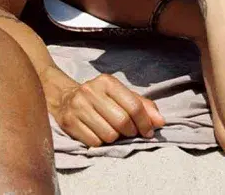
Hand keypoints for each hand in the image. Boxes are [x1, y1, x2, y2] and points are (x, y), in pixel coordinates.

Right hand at [43, 69, 164, 146]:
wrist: (64, 97)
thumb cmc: (100, 98)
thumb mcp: (120, 95)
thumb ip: (142, 106)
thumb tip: (160, 121)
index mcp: (107, 81)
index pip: (134, 106)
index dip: (145, 123)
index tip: (148, 132)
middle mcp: (90, 91)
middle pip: (122, 122)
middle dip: (130, 132)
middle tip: (129, 132)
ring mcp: (78, 106)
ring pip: (109, 135)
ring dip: (115, 138)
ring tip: (111, 131)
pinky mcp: (69, 122)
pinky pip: (95, 143)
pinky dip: (100, 142)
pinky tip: (97, 133)